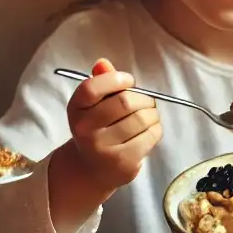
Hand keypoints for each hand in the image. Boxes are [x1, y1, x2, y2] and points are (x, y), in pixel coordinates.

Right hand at [66, 58, 162, 195]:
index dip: (116, 79)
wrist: (91, 168)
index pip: (92, 88)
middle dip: (143, 98)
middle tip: (146, 102)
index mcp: (76, 109)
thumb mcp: (93, 104)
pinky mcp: (123, 163)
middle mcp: (85, 130)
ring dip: (152, 113)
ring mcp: (103, 149)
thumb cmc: (98, 128)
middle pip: (124, 102)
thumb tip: (103, 63)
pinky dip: (156, 128)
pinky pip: (151, 136)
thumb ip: (101, 81)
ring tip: (148, 116)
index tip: (129, 81)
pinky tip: (149, 130)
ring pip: (141, 118)